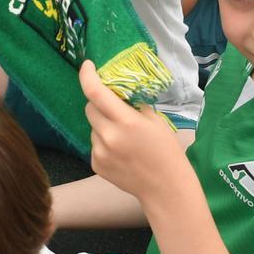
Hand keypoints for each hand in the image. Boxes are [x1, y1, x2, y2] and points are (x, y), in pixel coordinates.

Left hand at [80, 60, 191, 203]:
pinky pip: (94, 144)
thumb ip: (133, 105)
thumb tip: (117, 92)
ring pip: (92, 127)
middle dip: (99, 104)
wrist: (165, 188)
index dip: (87, 76)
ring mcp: (100, 152)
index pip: (96, 93)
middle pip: (90, 108)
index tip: (87, 65)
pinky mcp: (96, 165)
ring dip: (103, 125)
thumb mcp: (155, 121)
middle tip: (115, 109)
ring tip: (123, 138)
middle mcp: (109, 136)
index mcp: (126, 122)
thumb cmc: (166, 151)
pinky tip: (120, 152)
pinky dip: (103, 142)